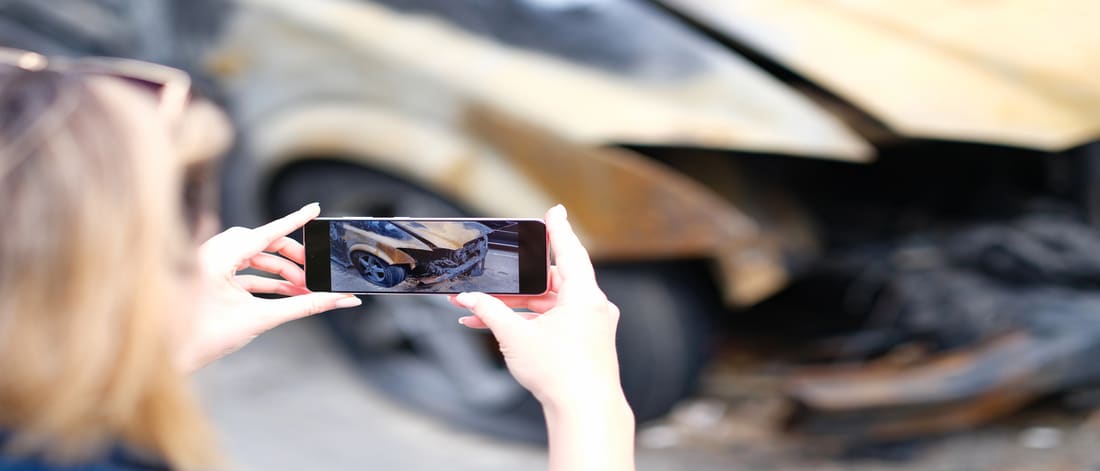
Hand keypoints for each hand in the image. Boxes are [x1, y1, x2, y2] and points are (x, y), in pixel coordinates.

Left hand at [179, 203, 360, 371]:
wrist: (169, 358)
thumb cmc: (204, 338)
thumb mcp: (260, 319)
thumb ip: (304, 306)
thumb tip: (339, 300)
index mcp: (218, 257)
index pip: (266, 232)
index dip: (294, 221)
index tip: (315, 209)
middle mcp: (210, 253)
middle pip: (261, 242)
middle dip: (290, 257)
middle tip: (314, 270)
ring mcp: (208, 263)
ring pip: (253, 256)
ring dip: (279, 271)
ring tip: (304, 286)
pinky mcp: (209, 276)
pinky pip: (243, 269)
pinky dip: (265, 279)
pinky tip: (287, 291)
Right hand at [450, 205, 623, 409]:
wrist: (586, 413)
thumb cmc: (559, 374)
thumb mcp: (516, 337)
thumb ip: (491, 312)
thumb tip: (469, 299)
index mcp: (584, 295)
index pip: (569, 250)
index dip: (558, 229)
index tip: (553, 210)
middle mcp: (593, 306)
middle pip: (552, 280)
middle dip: (516, 281)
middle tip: (495, 271)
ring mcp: (592, 326)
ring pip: (549, 305)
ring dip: (516, 307)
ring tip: (477, 309)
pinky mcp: (587, 343)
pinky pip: (555, 323)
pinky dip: (530, 323)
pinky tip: (497, 330)